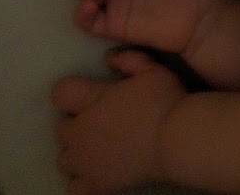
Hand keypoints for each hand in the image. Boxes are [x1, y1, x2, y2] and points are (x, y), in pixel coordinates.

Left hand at [52, 49, 184, 194]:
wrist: (178, 139)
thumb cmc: (166, 101)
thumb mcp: (152, 70)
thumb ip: (128, 60)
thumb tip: (108, 58)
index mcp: (91, 101)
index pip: (60, 93)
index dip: (71, 91)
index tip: (88, 92)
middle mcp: (81, 132)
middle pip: (61, 128)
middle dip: (75, 123)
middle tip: (101, 120)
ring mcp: (86, 162)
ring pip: (64, 159)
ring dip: (78, 152)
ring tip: (100, 148)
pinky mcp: (96, 184)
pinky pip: (74, 188)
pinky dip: (82, 181)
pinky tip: (98, 172)